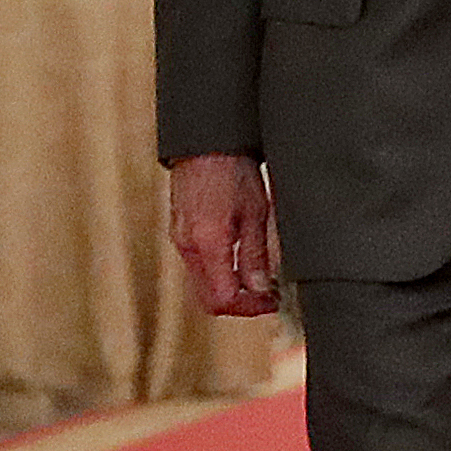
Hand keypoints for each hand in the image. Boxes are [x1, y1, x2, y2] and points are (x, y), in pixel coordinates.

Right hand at [168, 153, 283, 317]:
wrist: (206, 142)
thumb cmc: (230, 166)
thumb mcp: (256, 213)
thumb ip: (256, 256)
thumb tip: (259, 287)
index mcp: (209, 242)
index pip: (222, 299)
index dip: (249, 308)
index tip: (270, 301)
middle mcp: (188, 245)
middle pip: (207, 299)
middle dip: (238, 305)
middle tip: (264, 297)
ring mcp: (181, 239)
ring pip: (201, 285)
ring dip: (228, 290)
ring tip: (255, 278)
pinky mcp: (181, 232)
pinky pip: (197, 266)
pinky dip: (218, 273)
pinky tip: (238, 261)